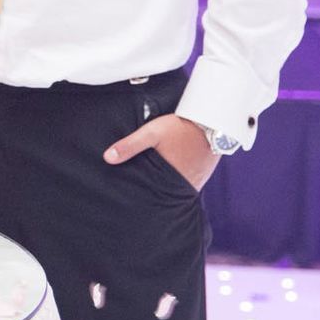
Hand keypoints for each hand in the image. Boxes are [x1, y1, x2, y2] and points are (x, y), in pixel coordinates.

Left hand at [103, 112, 218, 190]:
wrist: (211, 122)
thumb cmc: (180, 127)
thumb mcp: (151, 133)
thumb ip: (130, 145)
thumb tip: (108, 158)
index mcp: (170, 179)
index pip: (150, 194)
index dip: (138, 196)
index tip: (127, 198)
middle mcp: (184, 185)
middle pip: (162, 194)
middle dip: (150, 193)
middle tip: (135, 195)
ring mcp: (195, 182)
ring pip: (174, 189)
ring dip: (163, 187)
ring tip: (149, 185)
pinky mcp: (201, 176)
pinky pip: (185, 183)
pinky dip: (175, 181)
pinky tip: (167, 176)